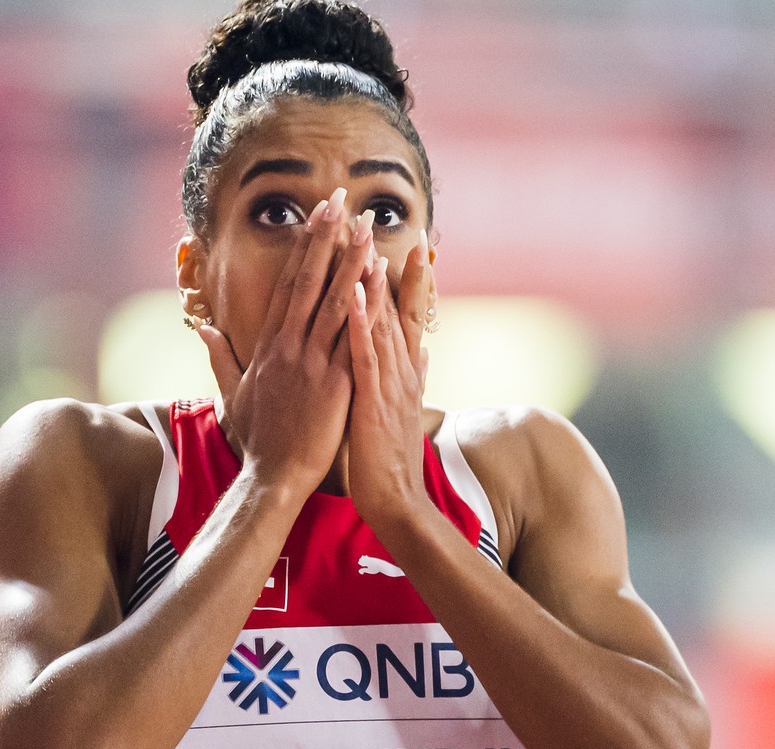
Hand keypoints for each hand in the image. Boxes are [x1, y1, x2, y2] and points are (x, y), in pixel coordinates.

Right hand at [196, 188, 372, 496]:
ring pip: (334, 301)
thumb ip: (220, 357)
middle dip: (324, 238)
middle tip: (338, 200)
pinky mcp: (334, 382)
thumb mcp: (232, 394)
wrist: (273, 478)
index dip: (301, 250)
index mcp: (268, 347)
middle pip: (308, 281)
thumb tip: (204, 327)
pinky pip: (351, 335)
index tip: (312, 218)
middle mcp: (288, 347)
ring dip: (349, 259)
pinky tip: (377, 277)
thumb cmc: (257, 441)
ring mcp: (311, 362)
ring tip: (364, 225)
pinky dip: (364, 304)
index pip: (287, 286)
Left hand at [346, 232, 431, 529]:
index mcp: (401, 371)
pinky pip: (363, 354)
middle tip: (385, 220)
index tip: (412, 242)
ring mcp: (387, 383)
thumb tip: (424, 351)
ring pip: (380, 322)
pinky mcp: (372, 400)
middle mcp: (399, 370)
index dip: (408, 278)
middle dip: (391, 264)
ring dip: (372, 281)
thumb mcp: (402, 409)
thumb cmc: (389, 458)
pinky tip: (351, 293)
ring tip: (365, 240)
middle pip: (395, 308)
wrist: (396, 501)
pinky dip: (358, 322)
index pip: (404, 315)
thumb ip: (412, 377)